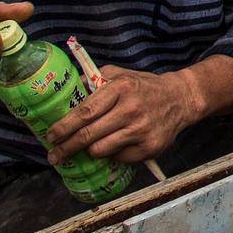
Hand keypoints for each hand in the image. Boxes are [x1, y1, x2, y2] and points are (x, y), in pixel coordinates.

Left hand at [45, 66, 200, 164]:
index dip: (63, 127)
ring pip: (100, 150)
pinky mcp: (150, 146)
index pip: (85, 112)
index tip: (50, 136)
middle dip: (66, 148)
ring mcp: (142, 129)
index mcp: (122, 88)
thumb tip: (69, 89)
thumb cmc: (145, 87)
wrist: (182, 98)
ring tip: (89, 148)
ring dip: (91, 151)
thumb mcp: (122, 75)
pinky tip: (117, 146)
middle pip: (88, 135)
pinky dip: (114, 154)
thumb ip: (96, 79)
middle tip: (55, 155)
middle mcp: (131, 109)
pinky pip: (119, 158)